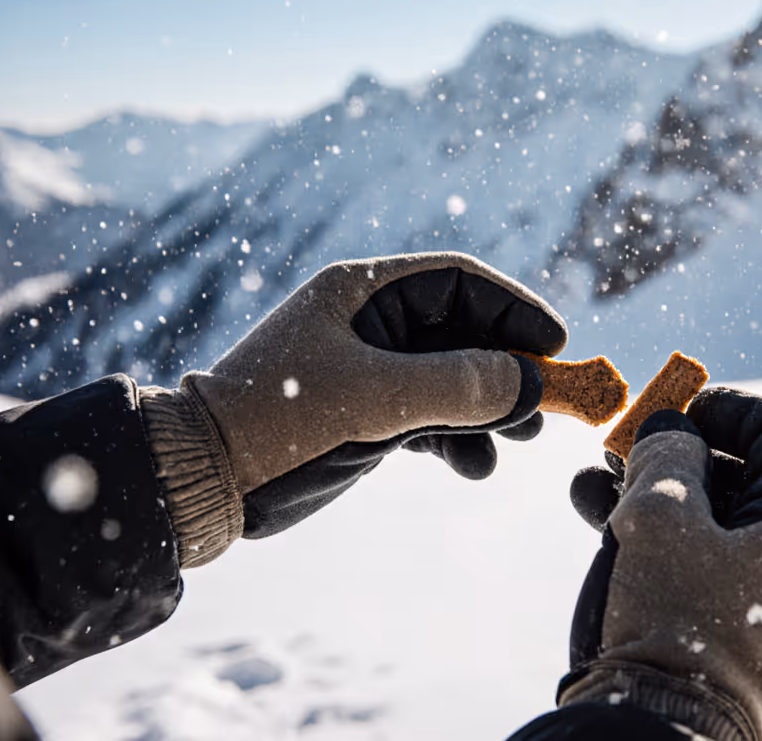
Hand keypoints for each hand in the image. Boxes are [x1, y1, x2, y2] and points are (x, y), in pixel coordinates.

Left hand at [141, 252, 565, 563]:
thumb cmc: (280, 424)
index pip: (458, 282)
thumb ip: (456, 387)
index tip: (556, 345)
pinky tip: (474, 466)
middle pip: (463, 332)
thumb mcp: (373, 400)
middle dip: (507, 368)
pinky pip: (430, 417)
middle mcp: (371, 323)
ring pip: (451, 379)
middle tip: (544, 407)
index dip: (512, 309)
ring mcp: (371, 370)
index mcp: (363, 292)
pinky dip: (457, 439)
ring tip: (516, 442)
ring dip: (488, 409)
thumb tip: (529, 384)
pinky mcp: (368, 413)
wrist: (206, 479)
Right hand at [561, 388, 761, 740]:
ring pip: (720, 521)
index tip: (683, 404)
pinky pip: (707, 563)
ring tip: (595, 476)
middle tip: (630, 439)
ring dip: (660, 491)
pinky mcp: (738, 633)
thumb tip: (669, 432)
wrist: (661, 738)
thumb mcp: (660, 516)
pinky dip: (663, 534)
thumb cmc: (675, 623)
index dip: (738, 408)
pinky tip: (597, 513)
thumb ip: (666, 455)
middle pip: (753, 479)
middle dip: (685, 450)